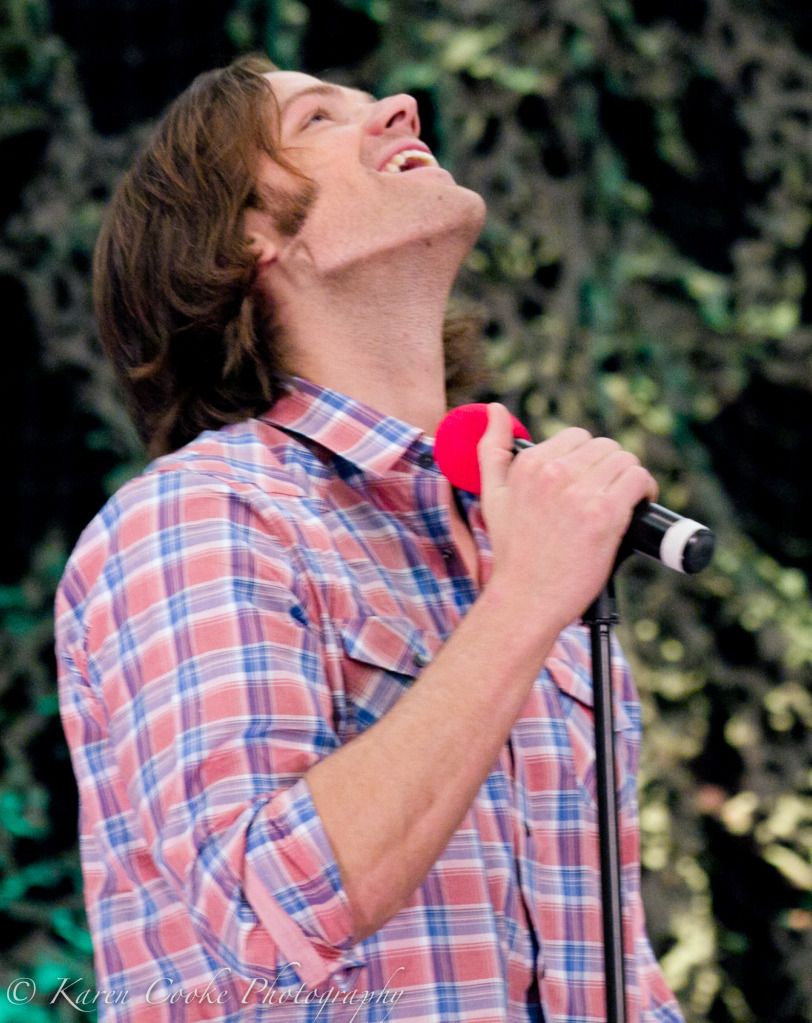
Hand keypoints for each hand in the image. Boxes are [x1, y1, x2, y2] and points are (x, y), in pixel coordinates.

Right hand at [478, 403, 656, 629]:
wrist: (525, 599)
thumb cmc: (512, 552)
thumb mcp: (492, 496)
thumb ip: (492, 449)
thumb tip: (496, 410)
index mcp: (529, 464)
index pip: (578, 437)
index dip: (589, 459)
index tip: (592, 480)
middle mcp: (553, 473)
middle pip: (605, 446)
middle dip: (611, 467)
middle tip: (610, 492)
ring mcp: (579, 494)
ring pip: (625, 460)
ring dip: (631, 478)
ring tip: (625, 499)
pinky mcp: (604, 516)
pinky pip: (638, 480)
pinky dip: (645, 490)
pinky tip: (638, 505)